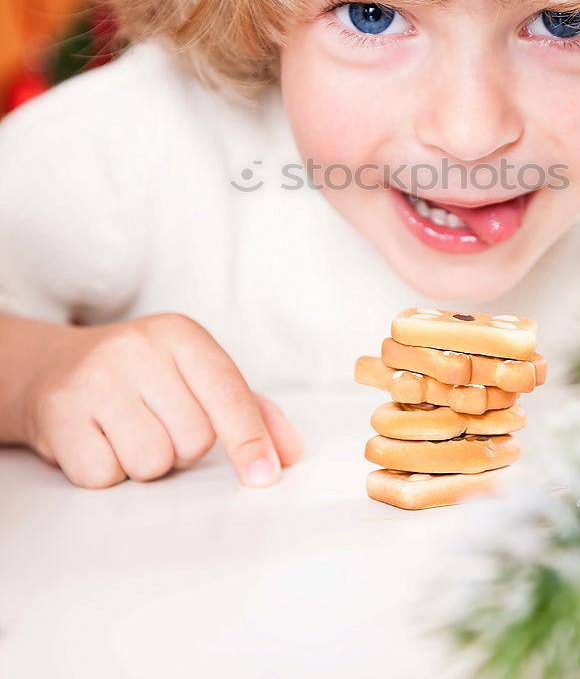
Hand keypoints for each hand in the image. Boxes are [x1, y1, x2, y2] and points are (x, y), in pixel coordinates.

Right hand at [18, 312, 303, 488]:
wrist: (55, 367)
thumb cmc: (143, 376)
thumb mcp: (197, 376)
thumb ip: (251, 411)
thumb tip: (291, 453)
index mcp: (181, 334)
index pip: (227, 392)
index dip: (249, 438)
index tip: (264, 475)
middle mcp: (138, 348)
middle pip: (193, 439)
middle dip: (182, 448)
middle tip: (157, 423)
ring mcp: (95, 379)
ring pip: (151, 463)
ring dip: (145, 463)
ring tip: (127, 431)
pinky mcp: (60, 414)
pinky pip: (105, 476)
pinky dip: (106, 471)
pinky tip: (98, 440)